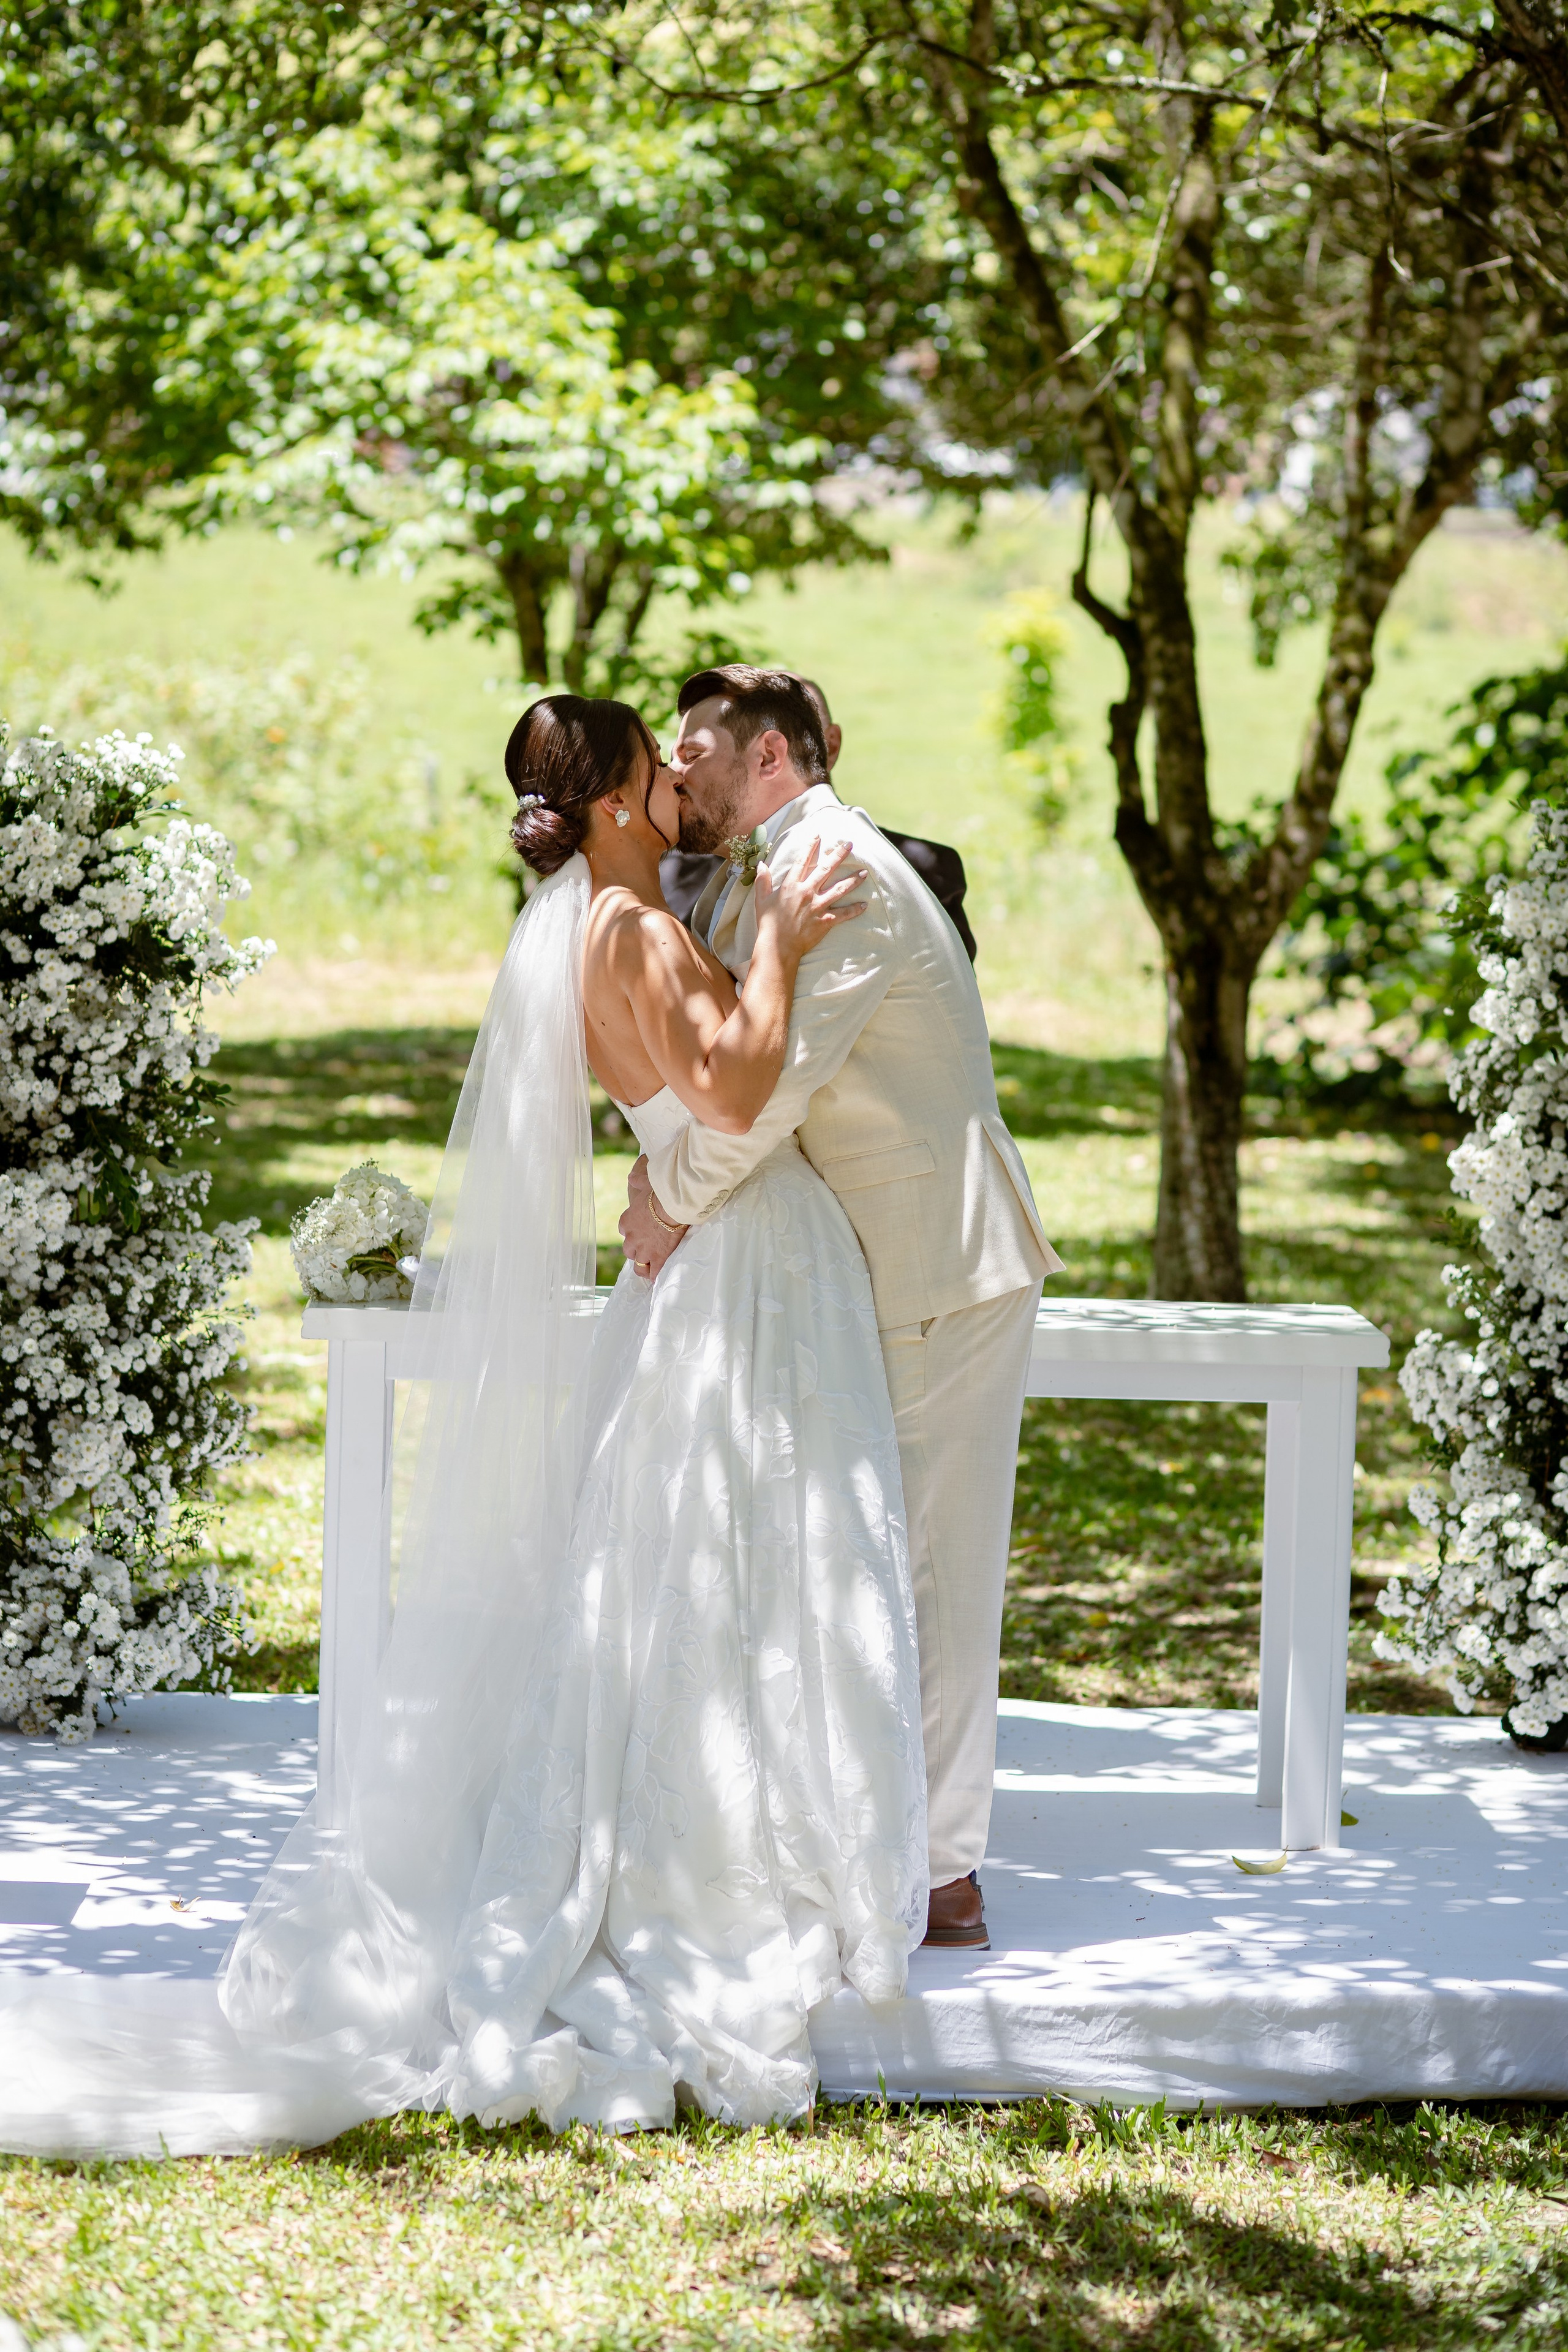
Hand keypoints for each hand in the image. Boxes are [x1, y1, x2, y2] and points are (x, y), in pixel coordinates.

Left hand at [619, 1154, 685, 1279]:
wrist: (674, 1205)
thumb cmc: (661, 1192)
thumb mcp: (646, 1183)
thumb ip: (637, 1181)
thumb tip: (632, 1178)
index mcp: (626, 1221)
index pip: (625, 1231)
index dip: (634, 1232)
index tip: (643, 1230)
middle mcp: (631, 1239)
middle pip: (629, 1250)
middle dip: (638, 1250)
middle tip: (650, 1247)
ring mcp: (644, 1251)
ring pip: (638, 1265)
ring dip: (645, 1265)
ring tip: (653, 1266)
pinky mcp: (658, 1259)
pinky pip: (653, 1274)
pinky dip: (655, 1276)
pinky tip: (660, 1275)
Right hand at [754, 836, 866, 959]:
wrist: (778, 946)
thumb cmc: (768, 924)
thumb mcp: (761, 899)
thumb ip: (762, 880)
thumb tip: (761, 864)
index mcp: (791, 886)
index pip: (802, 861)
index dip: (810, 846)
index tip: (818, 835)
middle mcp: (807, 892)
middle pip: (826, 869)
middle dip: (839, 855)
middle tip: (849, 844)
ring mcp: (818, 906)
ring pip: (840, 889)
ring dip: (853, 880)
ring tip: (865, 873)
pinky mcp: (825, 921)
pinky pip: (844, 914)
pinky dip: (855, 910)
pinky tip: (864, 904)